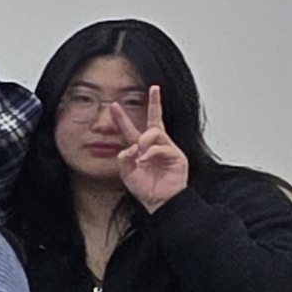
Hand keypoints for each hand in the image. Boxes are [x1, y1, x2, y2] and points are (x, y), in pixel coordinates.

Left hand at [117, 82, 190, 210]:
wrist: (159, 202)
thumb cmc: (145, 188)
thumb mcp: (127, 172)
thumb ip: (124, 158)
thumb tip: (130, 147)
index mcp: (140, 148)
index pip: (131, 129)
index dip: (122, 117)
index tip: (114, 105)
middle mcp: (155, 145)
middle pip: (155, 120)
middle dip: (155, 103)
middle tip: (154, 89)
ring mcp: (167, 149)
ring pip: (155, 132)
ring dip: (144, 140)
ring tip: (140, 154)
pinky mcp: (177, 156)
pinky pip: (162, 146)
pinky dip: (151, 152)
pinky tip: (145, 159)